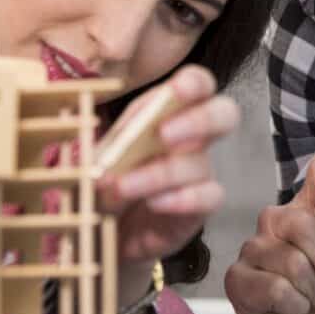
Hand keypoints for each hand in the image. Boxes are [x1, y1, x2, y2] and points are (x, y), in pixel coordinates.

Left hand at [94, 65, 236, 265]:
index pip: (198, 85)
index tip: (176, 90)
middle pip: (224, 114)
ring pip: (199, 163)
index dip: (194, 83)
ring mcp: (198, 172)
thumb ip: (101, 140)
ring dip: (159, 173)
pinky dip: (182, 199)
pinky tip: (155, 203)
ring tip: (122, 186)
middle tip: (165, 135)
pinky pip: (209, 197)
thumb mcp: (97, 155)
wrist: (105, 230)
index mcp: (167, 112)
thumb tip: (90, 127)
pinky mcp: (199, 206)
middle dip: (199, 120)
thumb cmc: (106, 180)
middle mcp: (191, 138)